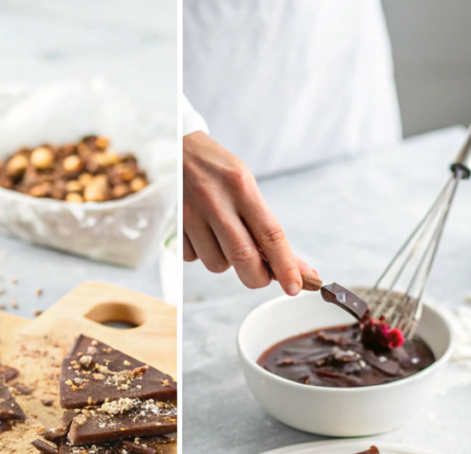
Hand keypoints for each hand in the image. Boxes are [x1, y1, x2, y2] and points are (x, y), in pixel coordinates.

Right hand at [183, 131, 315, 294]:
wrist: (178, 149)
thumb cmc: (219, 171)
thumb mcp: (246, 186)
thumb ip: (264, 225)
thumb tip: (292, 265)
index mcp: (242, 188)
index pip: (270, 235)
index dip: (286, 266)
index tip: (295, 286)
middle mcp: (216, 201)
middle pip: (243, 257)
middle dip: (258, 277)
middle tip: (263, 277)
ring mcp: (192, 214)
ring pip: (217, 263)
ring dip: (227, 263)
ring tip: (225, 240)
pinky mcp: (174, 225)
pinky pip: (193, 258)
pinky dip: (203, 255)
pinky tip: (204, 235)